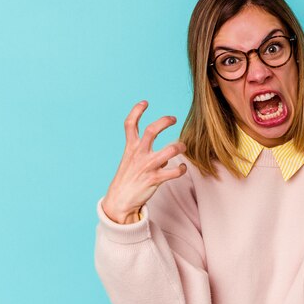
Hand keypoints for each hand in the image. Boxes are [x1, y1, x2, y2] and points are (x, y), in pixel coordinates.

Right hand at [101, 101, 186, 223]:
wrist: (119, 201)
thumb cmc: (127, 179)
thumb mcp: (130, 161)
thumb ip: (144, 152)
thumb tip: (163, 153)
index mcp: (130, 148)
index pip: (130, 124)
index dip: (137, 111)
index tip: (145, 102)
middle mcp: (139, 154)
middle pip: (151, 131)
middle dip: (164, 122)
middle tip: (173, 118)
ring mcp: (147, 166)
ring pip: (169, 151)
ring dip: (179, 147)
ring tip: (183, 147)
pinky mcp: (155, 179)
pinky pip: (174, 172)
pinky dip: (181, 169)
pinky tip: (182, 168)